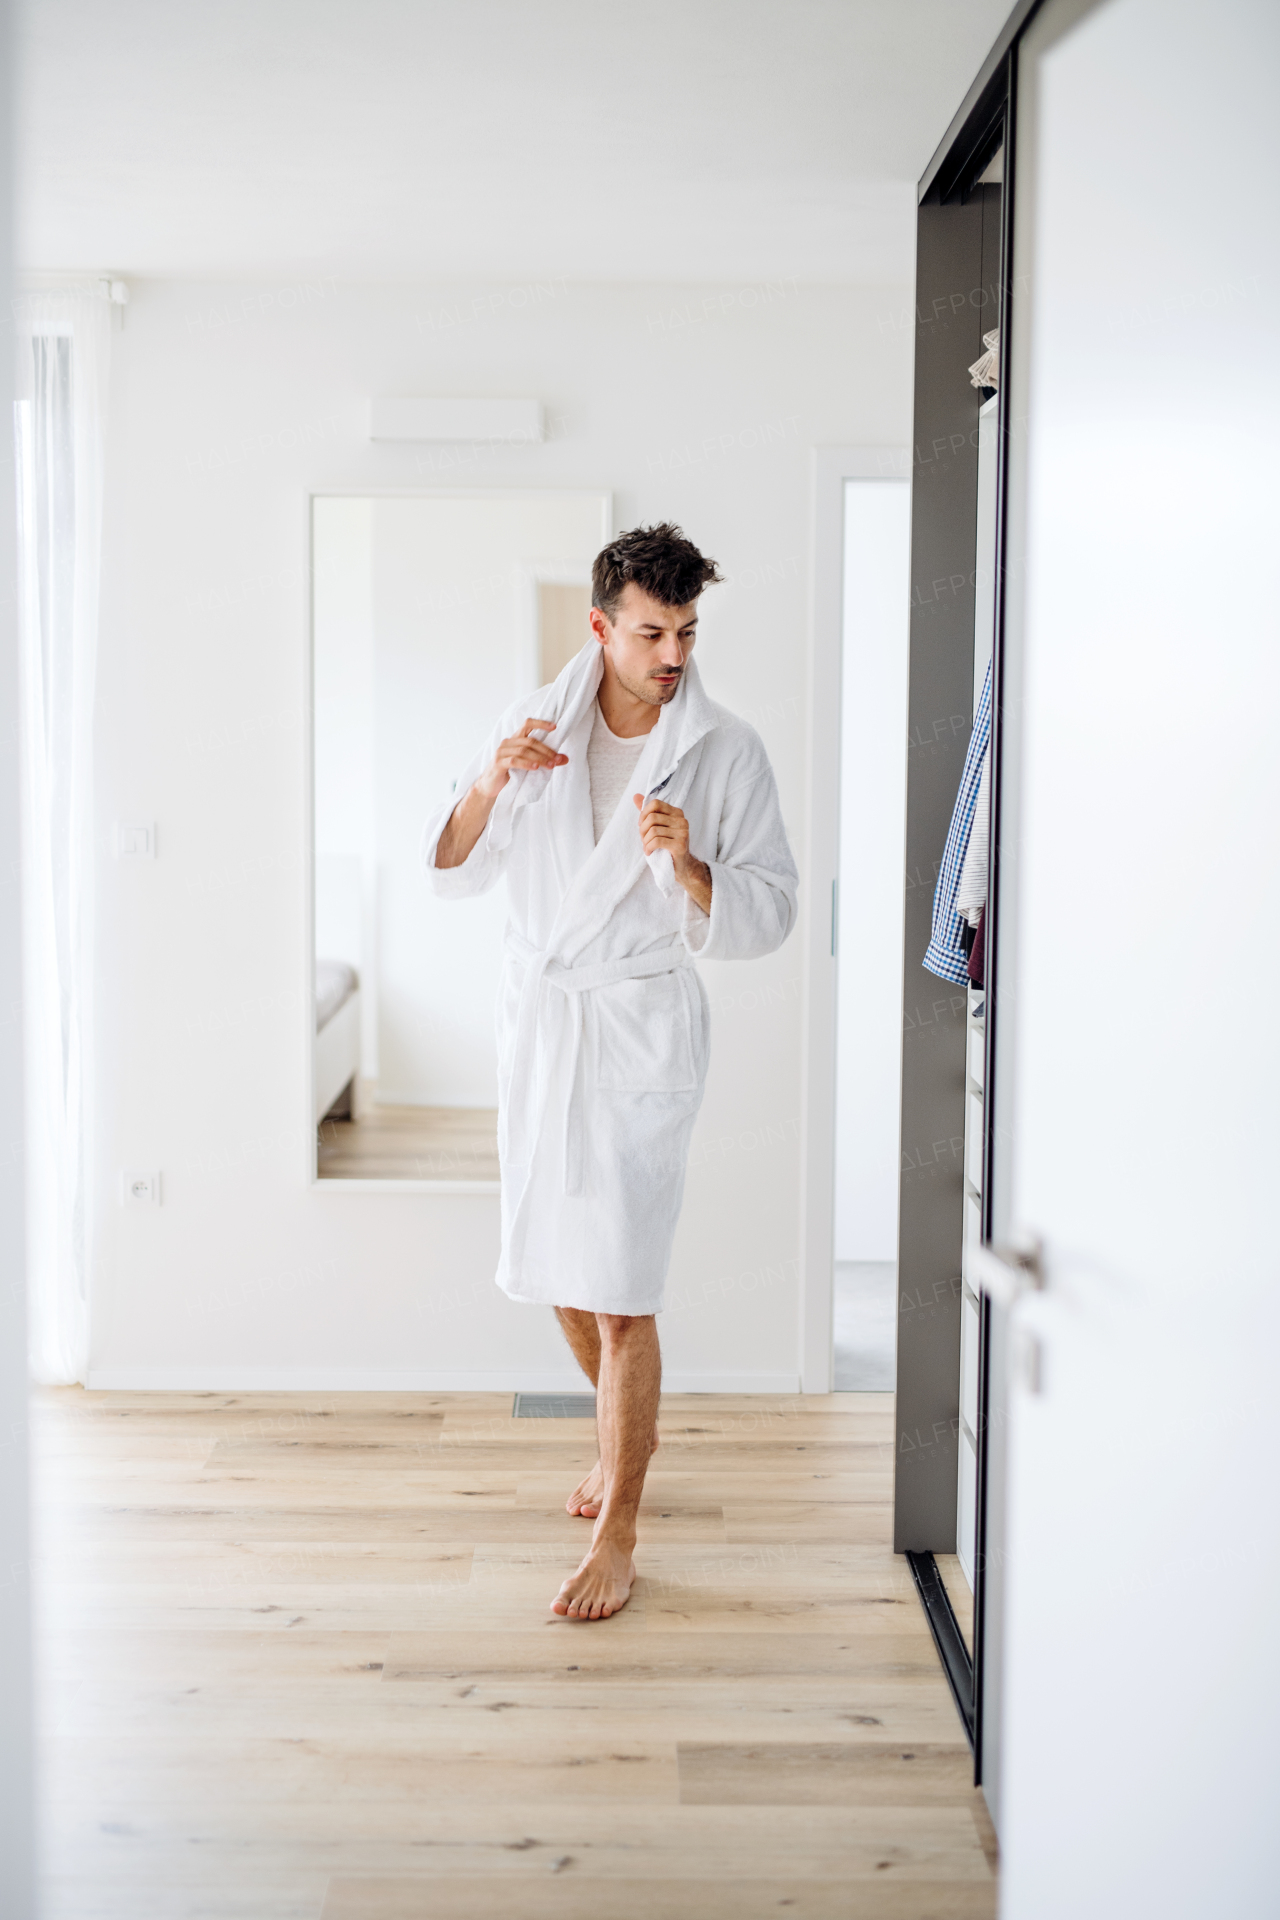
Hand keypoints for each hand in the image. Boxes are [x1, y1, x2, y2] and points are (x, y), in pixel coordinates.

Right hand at [475, 718, 567, 800]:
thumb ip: (545, 760)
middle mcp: (508, 742)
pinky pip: (514, 761)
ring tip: (550, 765)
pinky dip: (526, 763)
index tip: (555, 727)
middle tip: (558, 759)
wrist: (491, 786)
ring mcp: (501, 752)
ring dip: (539, 758)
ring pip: (523, 750)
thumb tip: (565, 759)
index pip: (528, 724)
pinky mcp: (498, 763)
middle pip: (530, 740)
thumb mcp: (529, 764)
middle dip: (546, 750)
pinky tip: (535, 767)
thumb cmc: (511, 773)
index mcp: (516, 739)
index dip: (541, 723)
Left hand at [633, 794, 712, 912]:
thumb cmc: (667, 846)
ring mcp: (683, 832)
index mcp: (677, 813)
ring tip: (647, 847)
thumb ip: (647, 812)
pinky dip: (649, 847)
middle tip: (644, 840)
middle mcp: (682, 820)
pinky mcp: (680, 845)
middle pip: (652, 817)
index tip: (642, 825)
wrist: (681, 867)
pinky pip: (657, 841)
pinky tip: (649, 853)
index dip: (643, 814)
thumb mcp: (657, 827)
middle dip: (642, 830)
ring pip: (653, 830)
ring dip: (645, 841)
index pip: (655, 803)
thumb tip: (635, 796)